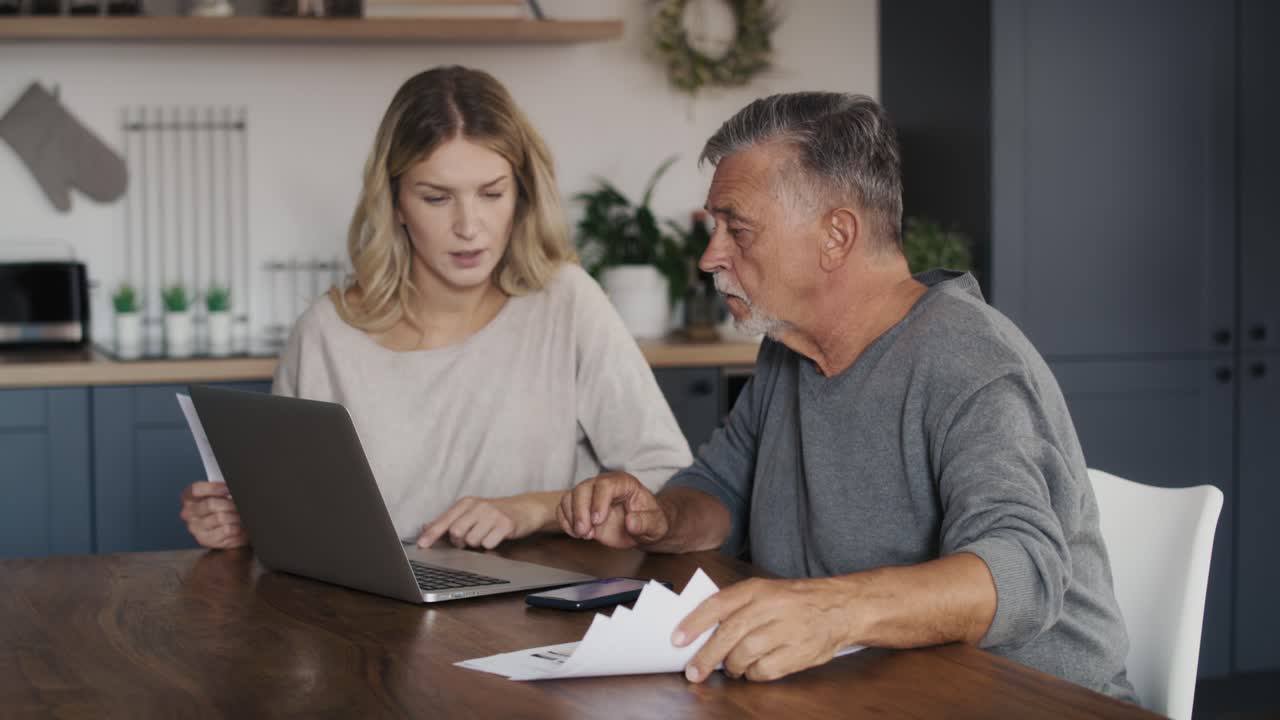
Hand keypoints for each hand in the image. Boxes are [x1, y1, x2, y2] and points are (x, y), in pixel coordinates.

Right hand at [179, 481, 248, 548]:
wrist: (226, 532)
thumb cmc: (222, 509)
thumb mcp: (218, 496)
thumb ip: (221, 490)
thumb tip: (233, 487)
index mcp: (188, 497)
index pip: (196, 489)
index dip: (214, 488)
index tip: (228, 489)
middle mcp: (188, 513)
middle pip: (211, 504)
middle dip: (230, 504)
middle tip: (239, 505)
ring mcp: (195, 528)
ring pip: (220, 517)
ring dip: (235, 516)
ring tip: (241, 516)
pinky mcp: (205, 539)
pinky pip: (226, 530)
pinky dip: (237, 527)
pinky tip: (238, 527)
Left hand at [416, 496, 537, 549]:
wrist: (526, 508)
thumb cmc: (494, 513)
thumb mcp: (472, 512)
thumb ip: (449, 520)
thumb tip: (424, 527)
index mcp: (467, 502)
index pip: (445, 520)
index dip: (432, 534)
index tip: (421, 545)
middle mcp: (479, 506)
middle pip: (456, 532)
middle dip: (460, 541)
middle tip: (469, 538)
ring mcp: (493, 515)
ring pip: (472, 541)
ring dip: (477, 543)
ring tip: (486, 534)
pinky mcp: (506, 525)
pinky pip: (489, 544)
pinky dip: (490, 545)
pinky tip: (496, 537)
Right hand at [556, 471, 669, 548]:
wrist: (642, 527)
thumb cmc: (650, 522)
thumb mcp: (656, 525)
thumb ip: (646, 523)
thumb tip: (631, 522)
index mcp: (623, 483)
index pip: (605, 485)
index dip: (598, 502)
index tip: (598, 522)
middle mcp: (603, 485)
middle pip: (583, 488)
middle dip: (580, 511)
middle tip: (585, 533)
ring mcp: (590, 495)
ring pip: (570, 496)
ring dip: (571, 517)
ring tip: (583, 535)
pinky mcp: (580, 507)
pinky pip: (563, 508)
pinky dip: (565, 521)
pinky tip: (576, 534)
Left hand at [673, 577, 852, 682]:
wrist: (840, 607)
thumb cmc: (795, 601)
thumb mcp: (765, 592)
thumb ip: (736, 607)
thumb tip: (699, 631)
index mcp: (757, 589)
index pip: (718, 604)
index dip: (694, 624)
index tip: (677, 639)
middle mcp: (770, 607)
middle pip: (729, 635)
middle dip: (706, 657)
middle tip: (693, 671)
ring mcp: (786, 630)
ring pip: (744, 655)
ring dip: (732, 667)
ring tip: (731, 668)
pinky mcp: (799, 652)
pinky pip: (764, 671)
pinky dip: (753, 675)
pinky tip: (753, 670)